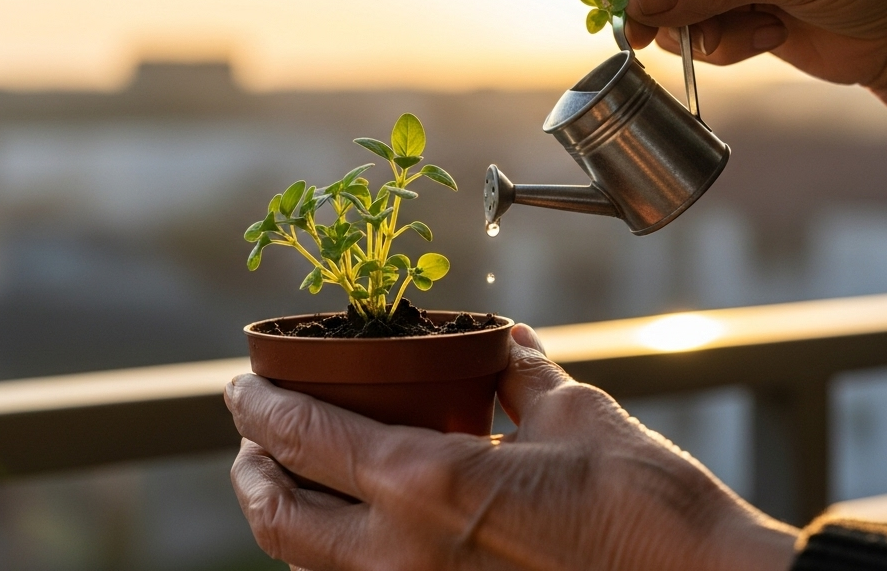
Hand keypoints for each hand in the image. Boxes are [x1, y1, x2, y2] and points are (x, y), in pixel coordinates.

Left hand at [226, 325, 796, 570]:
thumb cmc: (647, 507)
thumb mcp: (574, 415)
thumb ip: (516, 372)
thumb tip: (497, 339)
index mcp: (426, 487)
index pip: (305, 438)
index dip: (257, 407)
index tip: (239, 386)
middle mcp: (401, 556)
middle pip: (277, 517)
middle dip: (248, 470)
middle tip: (251, 436)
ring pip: (305, 567)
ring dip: (283, 516)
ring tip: (289, 478)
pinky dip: (330, 559)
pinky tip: (352, 528)